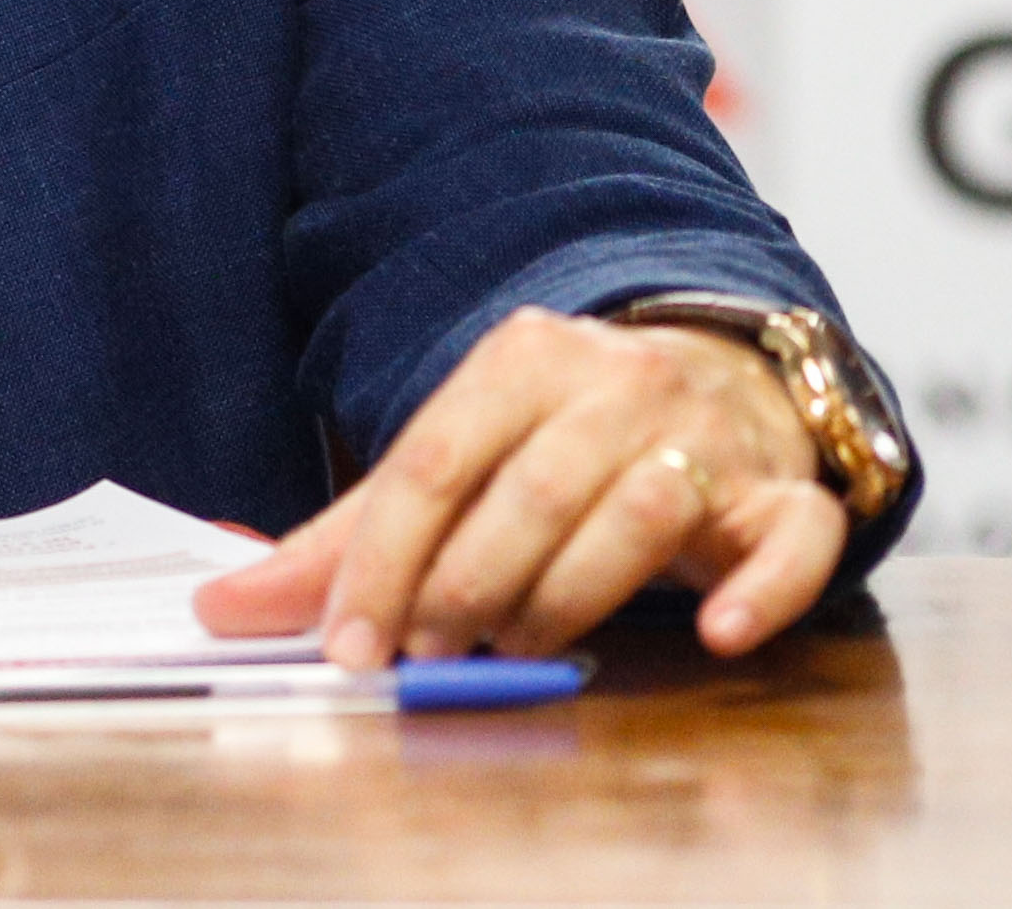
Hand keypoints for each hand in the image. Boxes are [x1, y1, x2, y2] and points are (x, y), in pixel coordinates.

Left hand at [191, 309, 846, 663]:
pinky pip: (788, 541)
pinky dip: (758, 590)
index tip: (350, 647)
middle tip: (430, 653)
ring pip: (637, 513)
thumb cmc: (564, 441)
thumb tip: (222, 605)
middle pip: (527, 491)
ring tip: (523, 645)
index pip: (432, 463)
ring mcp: (710, 433)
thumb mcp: (456, 466)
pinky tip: (718, 634)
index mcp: (519, 359)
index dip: (383, 562)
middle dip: (466, 586)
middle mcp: (617, 382)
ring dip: (569, 595)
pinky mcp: (786, 494)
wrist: (725, 383)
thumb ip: (347, 539)